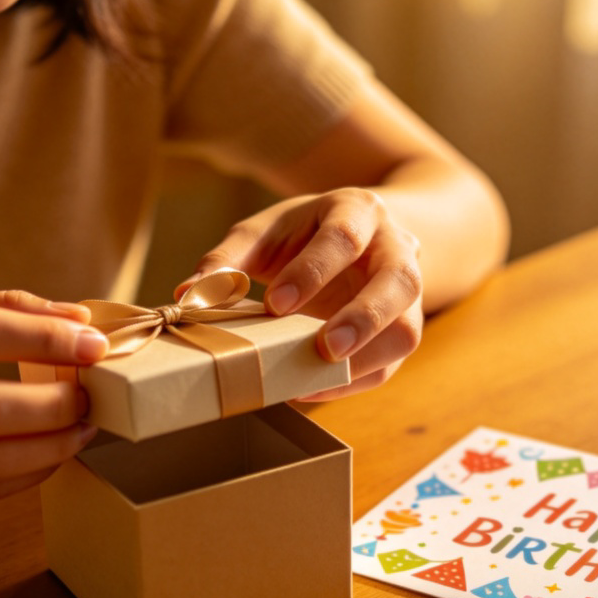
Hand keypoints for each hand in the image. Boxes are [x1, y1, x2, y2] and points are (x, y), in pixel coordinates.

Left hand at [177, 188, 422, 398]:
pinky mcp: (404, 327)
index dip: (311, 272)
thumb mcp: (265, 231)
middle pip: (398, 281)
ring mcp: (409, 292)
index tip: (274, 305)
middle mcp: (396, 247)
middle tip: (324, 348)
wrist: (361, 234)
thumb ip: (229, 259)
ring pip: (408, 327)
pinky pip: (392, 361)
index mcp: (358, 210)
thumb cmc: (304, 234)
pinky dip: (356, 380)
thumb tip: (189, 295)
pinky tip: (315, 386)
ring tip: (319, 377)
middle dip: (362, 317)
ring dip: (368, 357)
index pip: (344, 238)